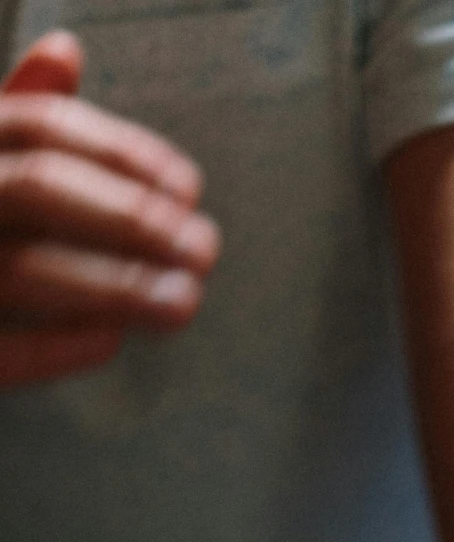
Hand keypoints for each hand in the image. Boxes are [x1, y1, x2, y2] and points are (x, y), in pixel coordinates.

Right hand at [0, 31, 219, 387]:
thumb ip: (16, 115)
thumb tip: (65, 51)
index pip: (37, 126)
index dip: (119, 154)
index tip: (189, 189)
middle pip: (35, 189)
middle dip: (128, 218)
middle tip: (202, 250)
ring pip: (20, 270)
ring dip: (111, 285)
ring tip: (181, 301)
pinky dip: (52, 347)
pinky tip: (108, 340)